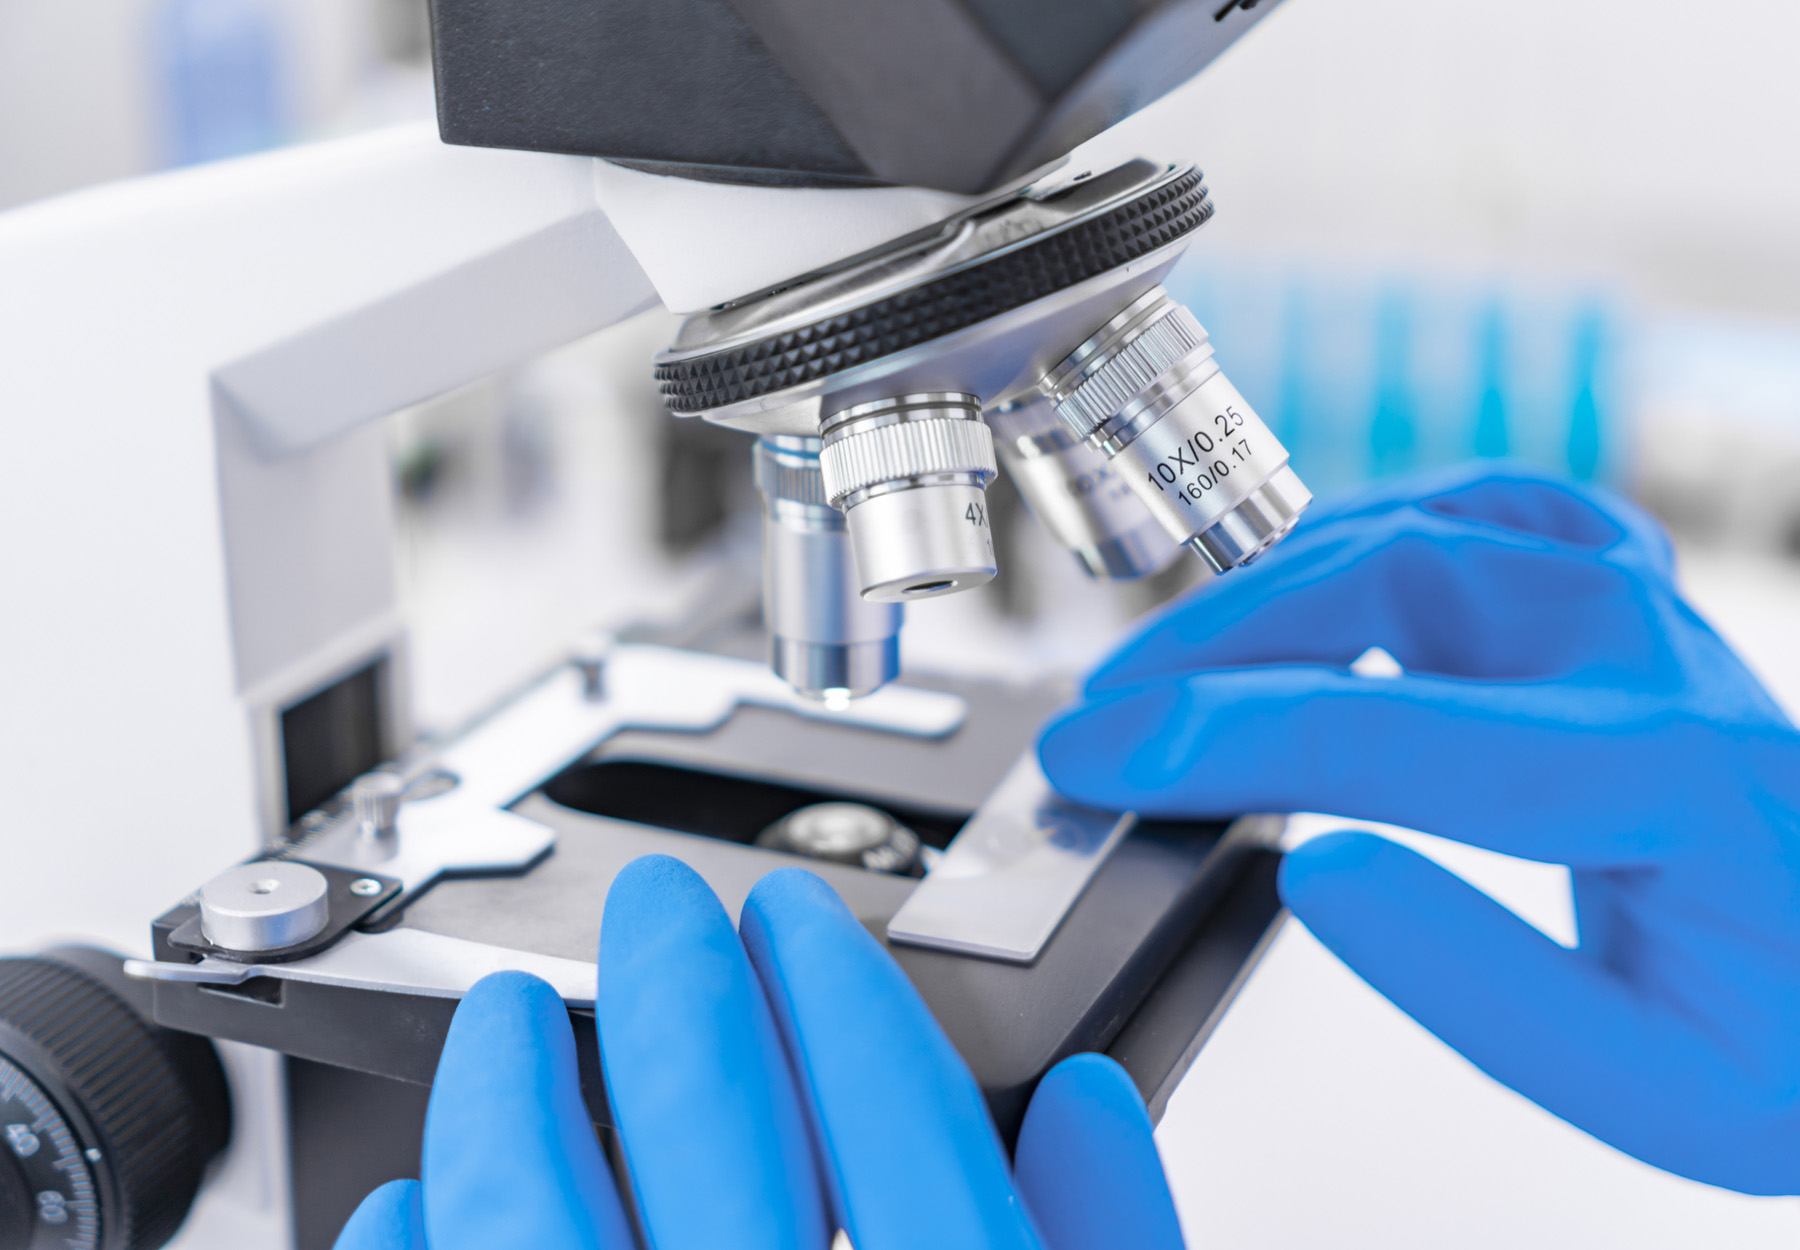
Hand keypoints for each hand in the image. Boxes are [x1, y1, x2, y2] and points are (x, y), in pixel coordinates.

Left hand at [334, 857, 1187, 1248]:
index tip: (806, 917)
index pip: (902, 1121)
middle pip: (721, 1133)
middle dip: (683, 983)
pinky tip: (409, 1196)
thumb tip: (1093, 1104)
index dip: (844, 987)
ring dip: (517, 1096)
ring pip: (547, 1226)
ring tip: (510, 1022)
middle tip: (661, 907)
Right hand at [1040, 464, 1799, 1194]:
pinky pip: (1480, 507)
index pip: (1394, 733)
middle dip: (1214, 646)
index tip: (1101, 761)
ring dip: (1268, 587)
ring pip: (1418, 527)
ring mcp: (1642, 605)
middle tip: (1107, 718)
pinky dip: (1366, 526)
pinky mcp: (1624, 594)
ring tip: (1170, 666)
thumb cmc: (1788, 1033)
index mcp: (1672, 782)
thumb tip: (1315, 867)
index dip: (1219, 739)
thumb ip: (1481, 986)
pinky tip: (1303, 572)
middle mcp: (1654, 658)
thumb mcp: (1659, 1091)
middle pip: (1391, 583)